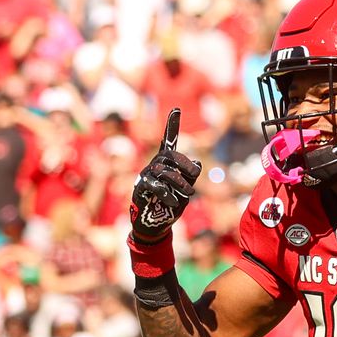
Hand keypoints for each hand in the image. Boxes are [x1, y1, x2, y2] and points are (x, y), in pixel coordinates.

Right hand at [130, 109, 200, 241]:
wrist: (154, 227)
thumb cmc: (169, 207)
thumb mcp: (185, 192)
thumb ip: (190, 178)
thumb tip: (196, 162)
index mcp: (166, 164)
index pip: (169, 141)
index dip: (171, 125)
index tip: (177, 109)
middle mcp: (154, 166)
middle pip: (169, 155)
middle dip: (184, 163)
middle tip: (195, 175)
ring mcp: (146, 176)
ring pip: (164, 170)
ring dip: (179, 182)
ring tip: (189, 194)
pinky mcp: (140, 188)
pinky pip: (155, 185)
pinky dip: (168, 194)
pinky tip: (174, 202)